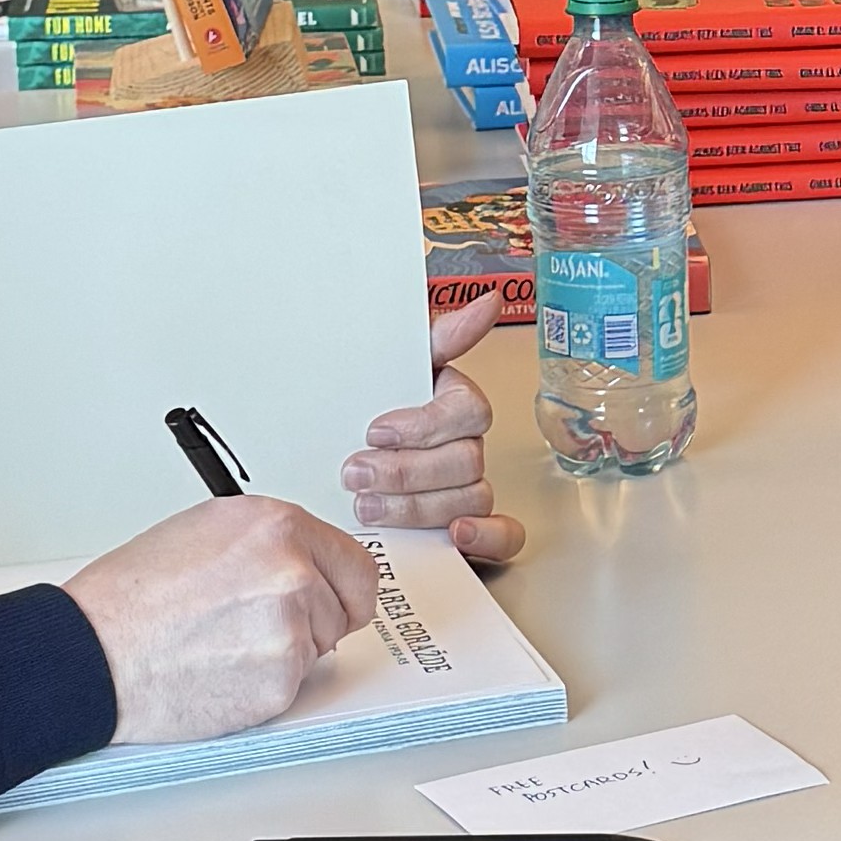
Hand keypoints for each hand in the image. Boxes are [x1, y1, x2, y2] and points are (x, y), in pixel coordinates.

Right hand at [67, 493, 385, 745]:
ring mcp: (290, 627)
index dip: (342, 586)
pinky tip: (218, 669)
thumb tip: (307, 563)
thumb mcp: (205, 532)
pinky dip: (262, 685)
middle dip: (311, 621)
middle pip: (344, 609)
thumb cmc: (130, 597)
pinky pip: (292, 686)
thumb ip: (268, 543)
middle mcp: (292, 570)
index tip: (335, 597)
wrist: (93, 652)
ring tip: (221, 643)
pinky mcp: (280, 680)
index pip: (355, 563)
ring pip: (317, 649)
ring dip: (282, 653)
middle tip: (251, 625)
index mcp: (275, 525)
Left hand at [343, 294, 523, 575]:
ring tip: (368, 505)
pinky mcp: (472, 527)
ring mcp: (470, 488)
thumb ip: (440, 336)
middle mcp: (466, 447)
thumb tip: (488, 303)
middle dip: (405, 472)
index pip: (467, 411)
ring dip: (418, 507)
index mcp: (454, 406)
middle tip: (357, 473)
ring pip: (470, 499)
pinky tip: (454, 534)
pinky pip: (505, 536)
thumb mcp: (392, 367)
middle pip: (465, 461)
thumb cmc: (371, 410)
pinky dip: (485, 537)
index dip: (423, 426)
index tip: (375, 431)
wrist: (334, 457)